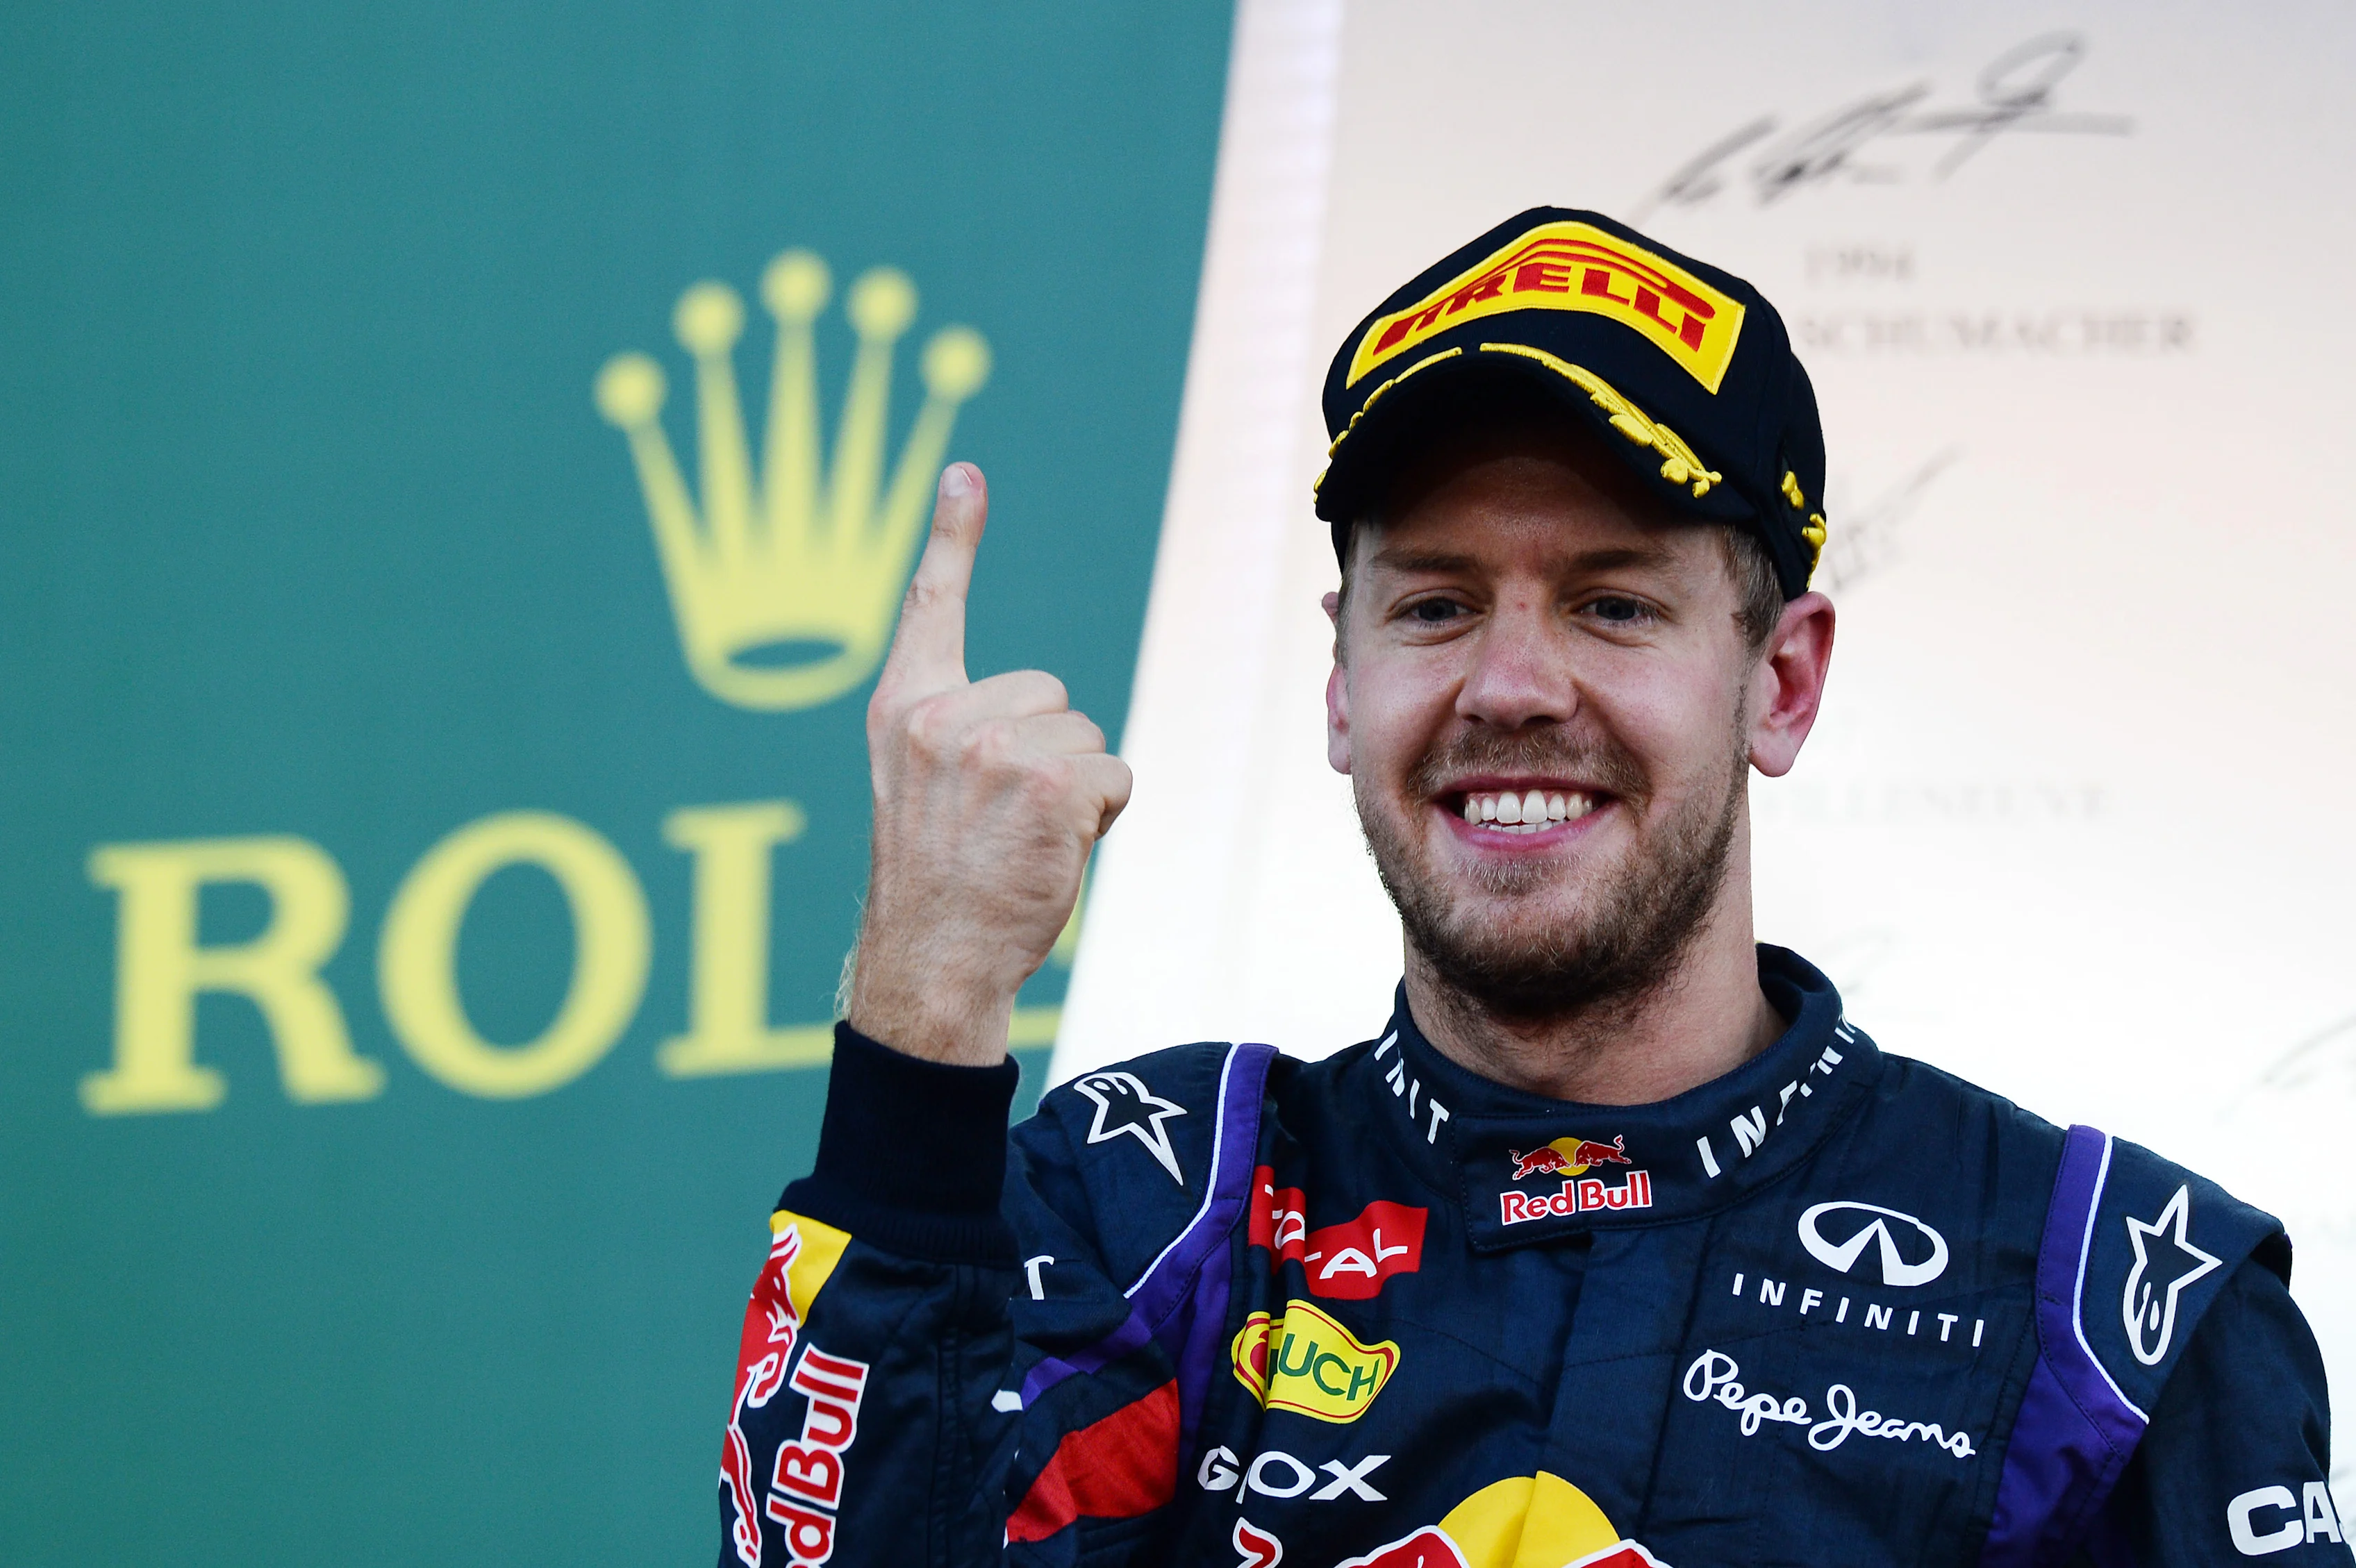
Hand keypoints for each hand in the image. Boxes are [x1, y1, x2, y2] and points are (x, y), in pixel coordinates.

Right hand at [846, 463, 1132, 1064]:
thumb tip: (1040, 704)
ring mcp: (993, 746)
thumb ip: (956, 727)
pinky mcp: (1049, 783)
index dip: (952, 536)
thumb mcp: (920, 785)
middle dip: (1048, 752)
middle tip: (1000, 819)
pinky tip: (1051, 852)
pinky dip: (1101, 818)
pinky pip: (1113, 774)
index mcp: (903, 708)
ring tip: (1020, 839)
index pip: (931, 606)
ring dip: (1076, 789)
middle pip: (1050, 693)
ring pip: (1086, 735)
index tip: (966, 473)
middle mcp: (940, 715)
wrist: (932, 962)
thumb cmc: (937, 881)